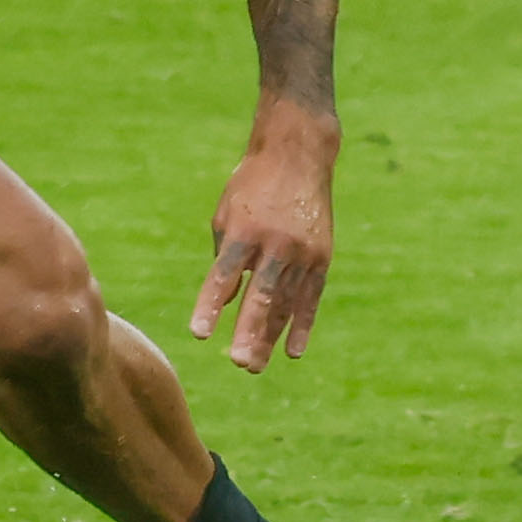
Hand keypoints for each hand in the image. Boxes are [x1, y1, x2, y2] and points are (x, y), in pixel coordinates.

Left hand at [191, 102, 335, 370]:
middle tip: (238, 363)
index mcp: (244, 231)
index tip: (199, 334)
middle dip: (249, 332)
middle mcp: (275, 244)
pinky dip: (301, 325)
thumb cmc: (251, 188)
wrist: (298, 156)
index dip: (211, 306)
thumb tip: (225, 303)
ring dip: (270, 337)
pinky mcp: (322, 258)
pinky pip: (311, 298)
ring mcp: (303, 253)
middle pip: (261, 296)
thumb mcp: (227, 216)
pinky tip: (292, 351)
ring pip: (286, 303)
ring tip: (254, 365)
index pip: (224, 276)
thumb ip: (225, 260)